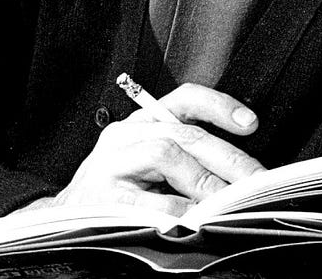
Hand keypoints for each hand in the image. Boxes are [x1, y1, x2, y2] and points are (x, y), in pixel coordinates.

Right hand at [42, 84, 263, 215]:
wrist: (65, 222)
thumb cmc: (115, 193)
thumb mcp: (149, 168)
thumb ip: (186, 159)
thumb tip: (239, 173)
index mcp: (141, 123)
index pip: (183, 99)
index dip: (219, 105)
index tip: (250, 122)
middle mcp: (125, 135)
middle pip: (185, 133)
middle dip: (228, 157)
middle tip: (256, 181)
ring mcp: (111, 163)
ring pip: (167, 153)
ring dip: (204, 180)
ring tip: (227, 201)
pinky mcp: (103, 195)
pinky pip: (148, 199)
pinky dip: (178, 210)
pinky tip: (196, 220)